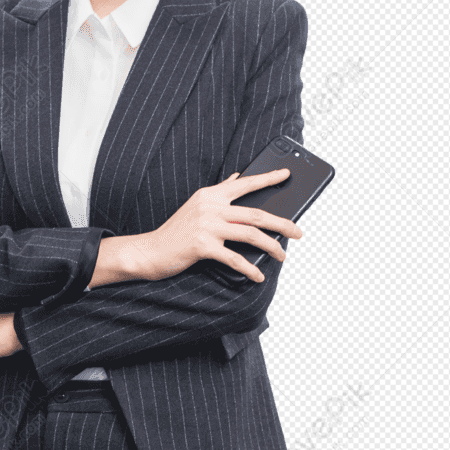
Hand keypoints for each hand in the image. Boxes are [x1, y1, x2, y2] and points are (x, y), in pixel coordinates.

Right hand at [132, 168, 303, 282]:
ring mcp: (207, 226)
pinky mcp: (203, 246)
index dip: (267, 179)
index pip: (245, 184)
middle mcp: (210, 207)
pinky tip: (258, 275)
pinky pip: (234, 257)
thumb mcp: (196, 205)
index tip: (286, 174)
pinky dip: (249, 268)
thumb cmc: (176, 231)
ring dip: (271, 247)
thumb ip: (218, 192)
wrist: (150, 250)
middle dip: (282, 223)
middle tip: (298, 231)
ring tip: (282, 256)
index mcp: (210, 195)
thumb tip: (237, 177)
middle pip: (256, 213)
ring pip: (251, 234)